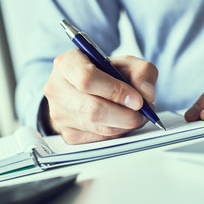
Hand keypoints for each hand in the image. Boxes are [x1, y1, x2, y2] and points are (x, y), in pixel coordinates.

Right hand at [43, 49, 157, 143]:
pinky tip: (122, 123)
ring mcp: (59, 114)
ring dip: (124, 125)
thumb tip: (146, 93)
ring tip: (137, 116)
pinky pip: (98, 139)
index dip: (115, 91)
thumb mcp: (126, 63)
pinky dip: (117, 133)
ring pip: (97, 127)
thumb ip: (142, 71)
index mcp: (66, 63)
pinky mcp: (67, 134)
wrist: (85, 90)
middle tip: (142, 113)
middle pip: (92, 109)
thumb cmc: (105, 74)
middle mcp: (57, 88)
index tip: (136, 99)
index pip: (87, 79)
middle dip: (124, 115)